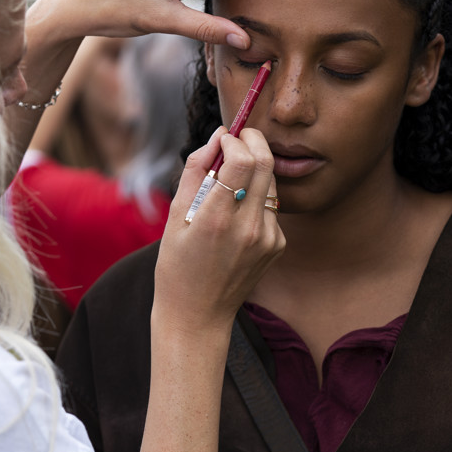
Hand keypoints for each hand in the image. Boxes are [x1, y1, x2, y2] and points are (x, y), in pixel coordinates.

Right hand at [152, 127, 283, 346]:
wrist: (197, 315)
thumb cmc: (177, 265)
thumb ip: (195, 171)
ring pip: (271, 182)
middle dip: (254, 141)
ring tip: (231, 180)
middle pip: (266, 163)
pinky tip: (237, 213)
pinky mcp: (277, 245)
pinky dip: (256, 197)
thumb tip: (216, 137)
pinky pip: (271, 206)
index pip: (242, 160)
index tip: (223, 138)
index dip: (235, 140)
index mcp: (216, 219)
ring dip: (255, 169)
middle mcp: (248, 227)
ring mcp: (267, 238)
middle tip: (238, 139)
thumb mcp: (175, 216)